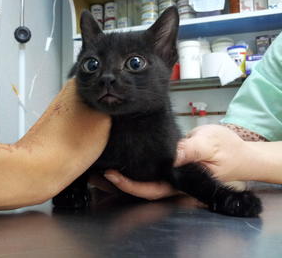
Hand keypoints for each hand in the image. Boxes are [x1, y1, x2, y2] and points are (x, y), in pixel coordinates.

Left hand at [103, 124, 249, 200]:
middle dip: (116, 181)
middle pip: (140, 187)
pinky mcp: (169, 163)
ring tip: (99, 163)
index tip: (111, 174)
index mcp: (181, 181)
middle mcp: (173, 180)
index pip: (150, 188)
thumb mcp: (209, 145)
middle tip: (95, 169)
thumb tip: (171, 155)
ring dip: (121, 173)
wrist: (239, 153)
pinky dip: (132, 163)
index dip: (129, 184)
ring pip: (142, 178)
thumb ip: (190, 150)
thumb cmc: (228, 150)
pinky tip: (119, 154)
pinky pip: (148, 167)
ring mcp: (170, 173)